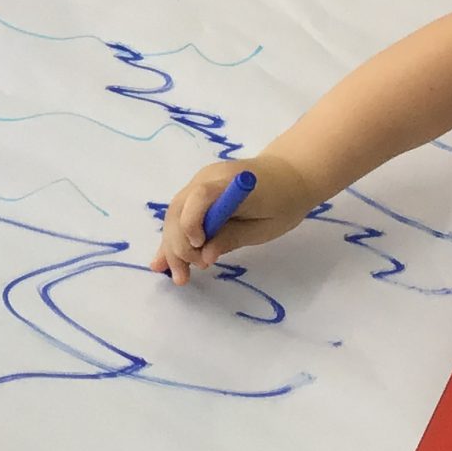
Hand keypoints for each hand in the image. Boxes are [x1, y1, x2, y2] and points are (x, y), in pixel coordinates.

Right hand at [151, 158, 320, 285]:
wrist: (289, 174)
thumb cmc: (284, 202)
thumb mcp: (264, 227)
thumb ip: (233, 238)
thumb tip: (204, 257)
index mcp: (229, 182)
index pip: (200, 196)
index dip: (192, 221)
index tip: (198, 247)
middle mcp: (206, 178)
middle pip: (178, 209)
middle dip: (177, 245)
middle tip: (186, 275)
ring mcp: (198, 183)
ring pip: (174, 215)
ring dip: (172, 246)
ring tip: (178, 276)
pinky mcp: (196, 192)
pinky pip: (180, 215)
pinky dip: (174, 238)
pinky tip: (162, 261)